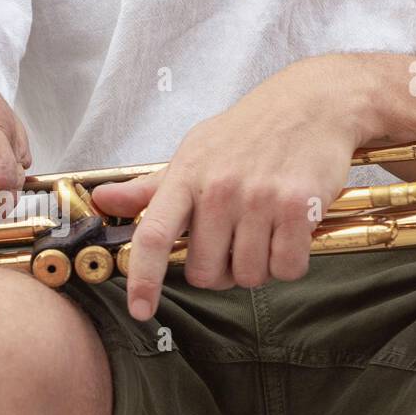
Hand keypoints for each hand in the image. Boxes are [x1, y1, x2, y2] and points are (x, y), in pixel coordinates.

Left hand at [92, 56, 383, 320]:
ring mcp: (259, 199)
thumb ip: (149, 187)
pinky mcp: (299, 207)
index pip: (154, 236)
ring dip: (258, 267)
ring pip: (248, 275)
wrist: (313, 103)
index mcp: (186, 177)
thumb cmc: (247, 132)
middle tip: (233, 244)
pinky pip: (288, 268)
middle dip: (219, 271)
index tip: (141, 310)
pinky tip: (290, 233)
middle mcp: (219, 189)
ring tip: (265, 232)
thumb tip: (102, 200)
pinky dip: (290, 262)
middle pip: (205, 272)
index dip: (144, 279)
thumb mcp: (194, 152)